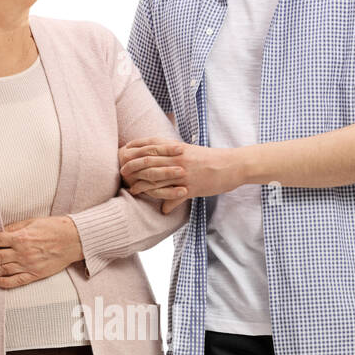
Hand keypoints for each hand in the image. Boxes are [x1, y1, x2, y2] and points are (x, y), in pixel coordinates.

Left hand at [0, 216, 82, 287]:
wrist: (73, 239)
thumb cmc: (53, 228)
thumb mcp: (32, 222)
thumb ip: (14, 228)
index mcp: (19, 237)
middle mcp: (21, 252)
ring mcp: (28, 264)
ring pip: (2, 271)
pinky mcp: (35, 274)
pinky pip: (17, 281)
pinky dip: (5, 283)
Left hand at [120, 139, 240, 209]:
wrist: (231, 165)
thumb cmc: (211, 158)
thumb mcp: (191, 150)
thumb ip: (174, 151)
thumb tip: (161, 151)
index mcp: (177, 148)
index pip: (150, 145)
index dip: (135, 148)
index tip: (124, 152)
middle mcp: (178, 159)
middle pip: (148, 161)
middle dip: (132, 167)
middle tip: (122, 172)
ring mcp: (183, 174)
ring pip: (156, 179)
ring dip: (142, 186)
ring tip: (133, 190)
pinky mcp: (191, 188)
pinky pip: (173, 197)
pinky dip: (165, 204)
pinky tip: (161, 210)